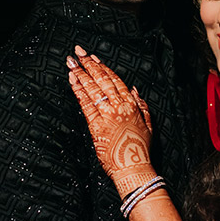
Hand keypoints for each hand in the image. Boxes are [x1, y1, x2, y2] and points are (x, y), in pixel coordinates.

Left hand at [67, 47, 154, 197]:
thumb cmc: (140, 149)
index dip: (103, 67)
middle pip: (101, 80)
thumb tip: (135, 90)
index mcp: (132, 105)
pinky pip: (85, 104)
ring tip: (71, 63)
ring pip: (92, 89)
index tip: (93, 58)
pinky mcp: (96, 126)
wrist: (133, 168)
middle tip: (78, 52)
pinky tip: (72, 81)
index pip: (115, 81)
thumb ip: (142, 106)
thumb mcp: (148, 125)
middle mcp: (119, 107)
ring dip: (80, 74)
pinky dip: (78, 91)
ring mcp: (107, 115)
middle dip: (88, 64)